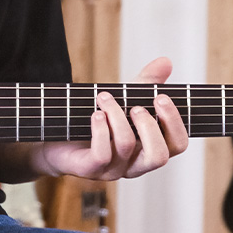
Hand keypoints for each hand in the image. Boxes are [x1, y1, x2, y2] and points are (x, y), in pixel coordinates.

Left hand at [37, 57, 187, 179]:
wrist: (55, 138)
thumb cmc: (96, 121)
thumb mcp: (124, 99)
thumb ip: (146, 83)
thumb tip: (165, 61)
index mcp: (148, 149)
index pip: (177, 146)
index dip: (174, 123)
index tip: (161, 97)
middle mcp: (134, 164)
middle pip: (159, 156)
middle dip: (150, 125)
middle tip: (136, 105)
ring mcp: (112, 170)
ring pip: (127, 146)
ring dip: (117, 115)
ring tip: (104, 97)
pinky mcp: (89, 169)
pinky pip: (102, 153)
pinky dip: (101, 130)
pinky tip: (96, 114)